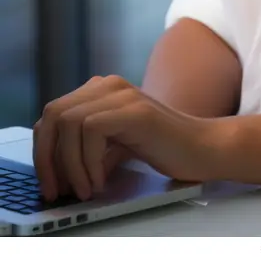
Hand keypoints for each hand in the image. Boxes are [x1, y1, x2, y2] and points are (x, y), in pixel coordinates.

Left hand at [33, 75, 218, 202]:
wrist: (203, 148)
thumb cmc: (162, 149)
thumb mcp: (115, 145)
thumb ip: (88, 147)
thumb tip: (55, 172)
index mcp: (102, 90)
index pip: (53, 114)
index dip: (43, 150)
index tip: (49, 184)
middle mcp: (109, 85)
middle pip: (54, 114)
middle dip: (47, 157)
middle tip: (57, 190)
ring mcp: (123, 94)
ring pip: (69, 122)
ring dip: (70, 164)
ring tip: (85, 189)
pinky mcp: (136, 110)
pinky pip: (91, 130)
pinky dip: (88, 162)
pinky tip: (101, 181)